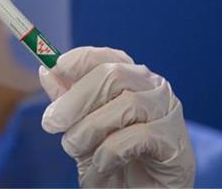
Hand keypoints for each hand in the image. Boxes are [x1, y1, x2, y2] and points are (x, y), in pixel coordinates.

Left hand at [39, 47, 194, 187]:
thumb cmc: (112, 161)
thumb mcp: (81, 129)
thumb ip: (67, 101)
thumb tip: (46, 71)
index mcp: (131, 79)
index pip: (107, 57)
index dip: (80, 59)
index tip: (55, 67)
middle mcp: (154, 88)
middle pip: (113, 75)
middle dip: (76, 98)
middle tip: (51, 122)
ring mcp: (168, 113)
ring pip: (126, 104)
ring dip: (90, 128)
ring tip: (74, 149)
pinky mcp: (175, 142)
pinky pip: (139, 136)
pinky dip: (111, 151)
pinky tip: (103, 164)